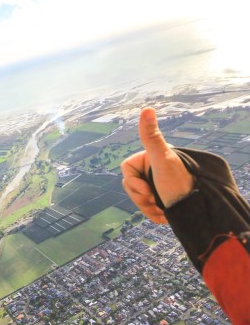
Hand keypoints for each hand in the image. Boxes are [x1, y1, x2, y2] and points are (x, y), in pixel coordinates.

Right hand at [120, 107, 193, 223]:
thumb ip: (151, 135)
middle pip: (130, 185)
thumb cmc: (179, 182)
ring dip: (147, 207)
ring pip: (137, 197)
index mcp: (149, 157)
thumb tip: (147, 108)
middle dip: (141, 197)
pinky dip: (153, 214)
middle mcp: (152, 169)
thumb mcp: (162, 158)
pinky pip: (146, 208)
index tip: (146, 189)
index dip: (133, 182)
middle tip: (155, 200)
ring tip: (162, 209)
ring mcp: (156, 184)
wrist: (198, 210)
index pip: (126, 169)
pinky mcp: (160, 198)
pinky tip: (165, 215)